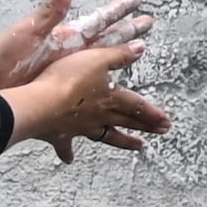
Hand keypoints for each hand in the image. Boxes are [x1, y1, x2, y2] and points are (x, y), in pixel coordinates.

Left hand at [0, 0, 147, 91]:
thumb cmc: (0, 59)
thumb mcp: (27, 32)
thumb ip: (48, 11)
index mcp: (66, 38)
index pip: (99, 20)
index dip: (119, 11)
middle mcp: (70, 54)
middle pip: (107, 39)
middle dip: (128, 31)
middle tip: (149, 22)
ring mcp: (65, 72)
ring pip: (101, 66)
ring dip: (120, 63)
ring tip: (139, 55)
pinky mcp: (59, 90)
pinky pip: (86, 92)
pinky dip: (98, 93)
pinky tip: (105, 101)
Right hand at [6, 43, 169, 167]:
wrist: (40, 104)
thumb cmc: (68, 79)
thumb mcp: (97, 58)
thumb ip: (119, 54)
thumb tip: (141, 47)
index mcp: (110, 98)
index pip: (137, 106)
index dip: (153, 112)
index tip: (167, 122)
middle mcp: (99, 116)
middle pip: (127, 121)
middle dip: (146, 126)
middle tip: (163, 132)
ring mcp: (80, 127)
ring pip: (106, 136)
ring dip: (122, 141)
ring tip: (138, 147)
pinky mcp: (60, 135)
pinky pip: (66, 146)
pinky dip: (67, 153)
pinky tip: (69, 159)